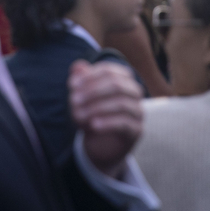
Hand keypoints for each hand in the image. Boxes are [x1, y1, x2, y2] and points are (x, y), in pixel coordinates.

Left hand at [69, 60, 142, 178]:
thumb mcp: (83, 97)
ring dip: (97, 108)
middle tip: (73, 100)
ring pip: (121, 103)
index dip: (89, 76)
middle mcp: (134, 92)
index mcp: (123, 79)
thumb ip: (81, 80)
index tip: (71, 85)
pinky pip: (124, 123)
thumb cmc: (93, 114)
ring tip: (79, 115)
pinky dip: (107, 123)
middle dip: (93, 91)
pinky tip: (93, 125)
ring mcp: (138, 111)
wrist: (101, 144)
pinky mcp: (136, 130)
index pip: (109, 71)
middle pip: (117, 84)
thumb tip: (78, 66)